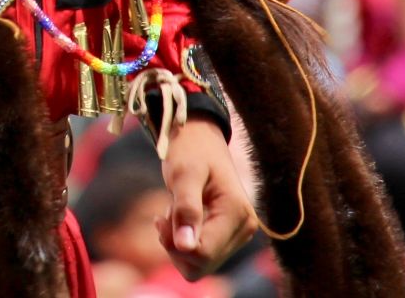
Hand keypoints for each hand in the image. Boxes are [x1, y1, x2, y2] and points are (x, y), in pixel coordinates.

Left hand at [157, 118, 256, 281]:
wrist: (200, 138)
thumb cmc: (190, 150)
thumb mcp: (183, 174)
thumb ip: (186, 209)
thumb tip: (186, 247)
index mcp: (237, 213)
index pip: (203, 254)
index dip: (175, 244)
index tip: (160, 219)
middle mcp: (245, 228)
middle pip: (201, 265)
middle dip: (175, 246)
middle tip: (163, 217)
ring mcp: (239, 233)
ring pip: (200, 266)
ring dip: (178, 245)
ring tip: (173, 214)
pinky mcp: (229, 236)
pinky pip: (201, 257)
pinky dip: (184, 243)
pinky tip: (179, 220)